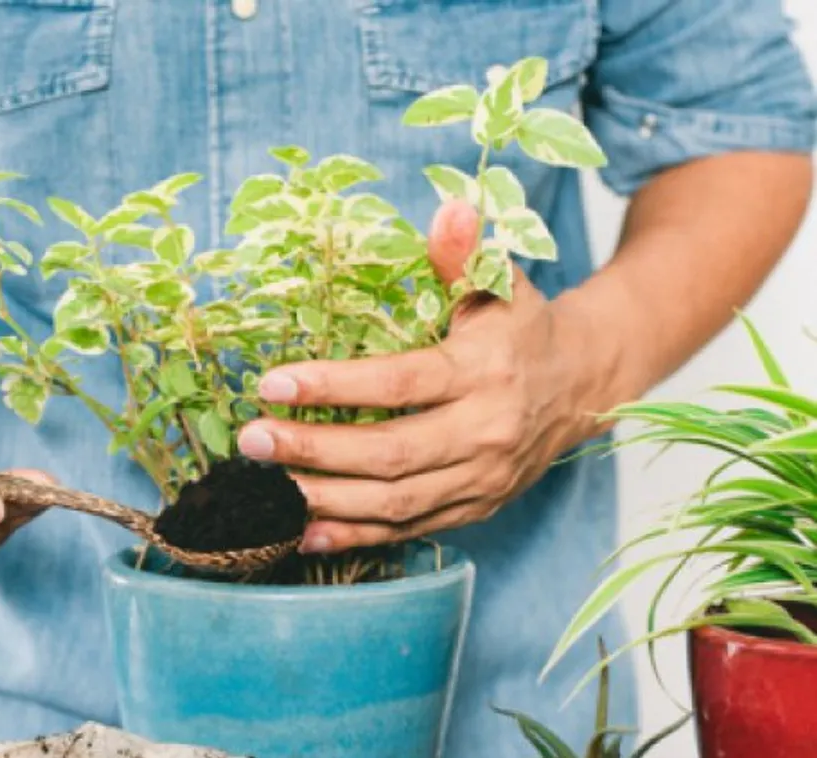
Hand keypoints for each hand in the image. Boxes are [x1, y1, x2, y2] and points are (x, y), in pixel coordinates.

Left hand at [236, 200, 604, 552]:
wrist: (582, 385)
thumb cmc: (523, 327)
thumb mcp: (501, 282)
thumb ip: (464, 254)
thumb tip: (450, 208)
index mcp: (485, 372)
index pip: (399, 384)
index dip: (333, 386)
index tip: (273, 382)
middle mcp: (486, 432)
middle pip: (389, 453)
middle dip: (313, 451)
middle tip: (253, 439)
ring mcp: (481, 478)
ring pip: (394, 502)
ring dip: (324, 499)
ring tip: (263, 487)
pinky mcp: (475, 508)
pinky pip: (409, 529)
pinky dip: (354, 536)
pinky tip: (303, 529)